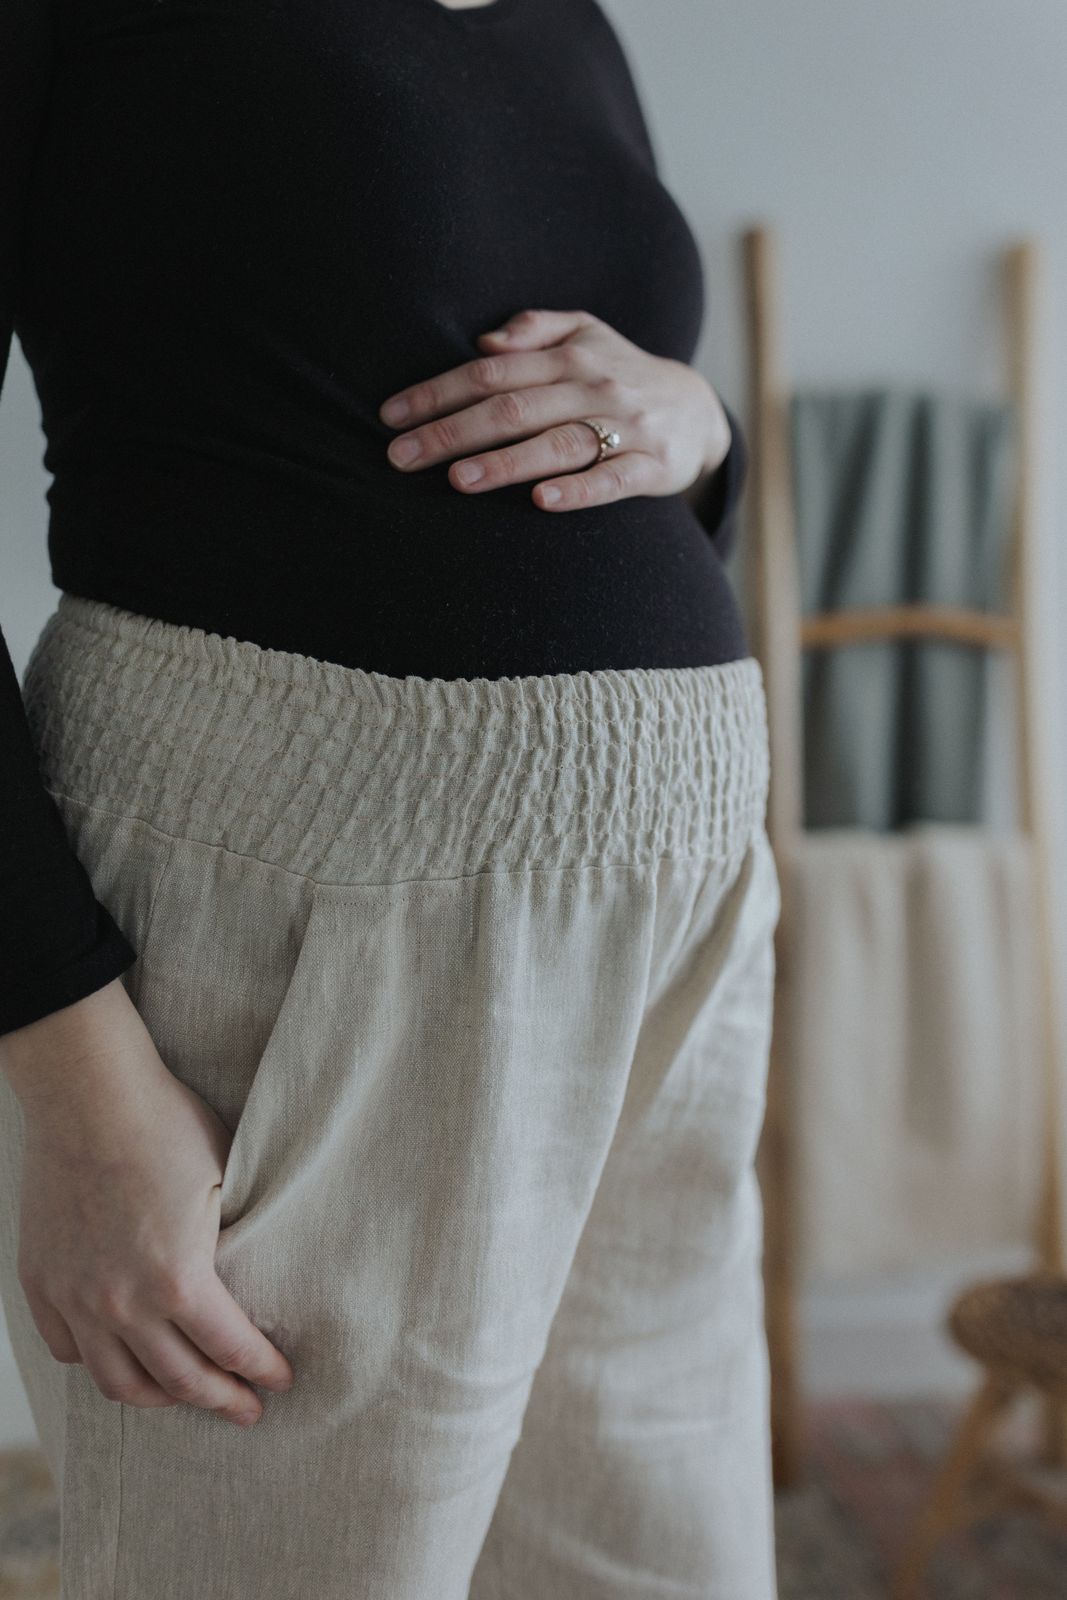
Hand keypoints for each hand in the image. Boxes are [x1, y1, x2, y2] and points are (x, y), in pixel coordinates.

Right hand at [0, 980, 294, 1427]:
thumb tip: (255, 1280)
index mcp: (178, 1279)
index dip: (261, 1370)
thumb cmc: (167, 1125)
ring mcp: (76, 1297)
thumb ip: (235, 1243)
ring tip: (187, 1393)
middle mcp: (123, 1303)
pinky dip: (99, 1362)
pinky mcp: (42, 1281)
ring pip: (118, 1381)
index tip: (280, 1381)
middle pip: (179, 1381)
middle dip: (221, 1399)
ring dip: (159, 1396)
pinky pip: (69, 1347)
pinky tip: (123, 1356)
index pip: (231, 1350)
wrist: (90, 1093)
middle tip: (246, 1407)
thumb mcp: (226, 1182)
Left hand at [379, 307, 731, 512]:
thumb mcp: (585, 335)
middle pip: (513, 408)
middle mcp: (594, 386)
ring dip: (505, 462)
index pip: (490, 371)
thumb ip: (536, 330)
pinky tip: (541, 500)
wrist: (698, 411)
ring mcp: (625, 427)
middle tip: (401, 457)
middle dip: (452, 433)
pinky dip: (577, 489)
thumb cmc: (621, 373)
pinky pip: (611, 479)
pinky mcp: (651, 467)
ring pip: (556, 444)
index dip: (438, 393)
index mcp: (568, 356)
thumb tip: (485, 343)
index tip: (392, 416)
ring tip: (457, 480)